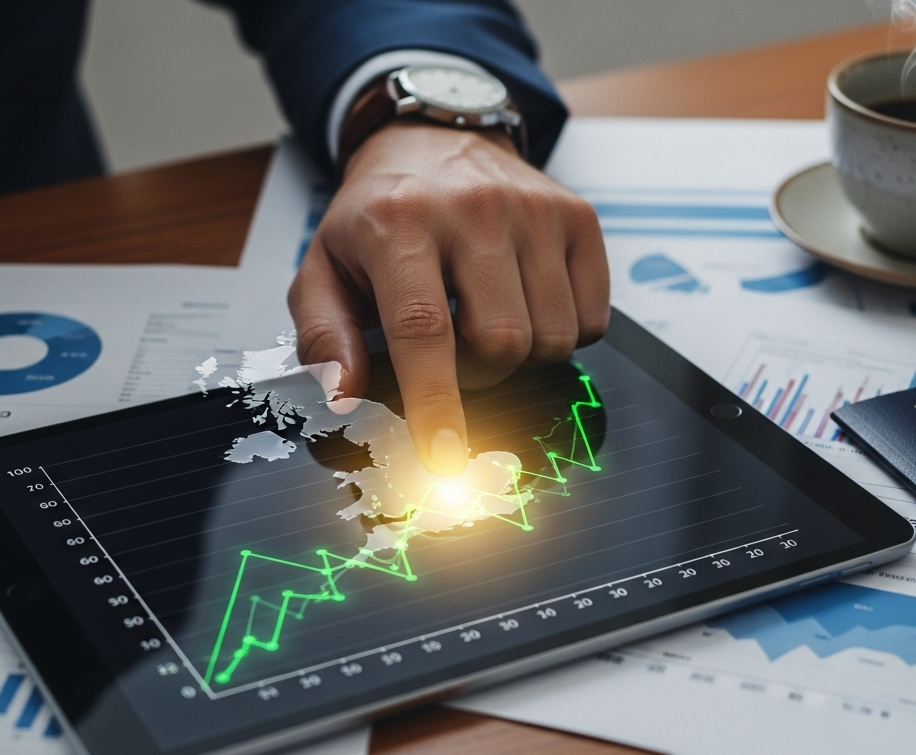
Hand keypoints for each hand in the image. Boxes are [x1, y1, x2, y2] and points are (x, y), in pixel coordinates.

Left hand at [288, 118, 609, 474]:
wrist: (433, 137)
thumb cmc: (379, 214)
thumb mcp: (324, 266)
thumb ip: (324, 336)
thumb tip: (343, 396)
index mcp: (399, 224)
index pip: (425, 330)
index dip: (437, 402)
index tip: (443, 456)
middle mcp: (473, 211)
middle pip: (502, 343)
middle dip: (479, 374)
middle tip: (454, 351)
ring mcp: (534, 211)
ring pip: (553, 337)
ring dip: (522, 354)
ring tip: (487, 320)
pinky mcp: (578, 217)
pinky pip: (592, 317)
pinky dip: (564, 331)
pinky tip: (528, 302)